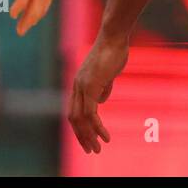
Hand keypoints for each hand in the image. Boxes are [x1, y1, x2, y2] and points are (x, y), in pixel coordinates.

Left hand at [68, 31, 128, 153]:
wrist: (114, 37)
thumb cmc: (114, 51)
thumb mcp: (107, 73)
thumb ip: (103, 86)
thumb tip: (102, 100)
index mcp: (79, 82)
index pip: (74, 109)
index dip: (80, 126)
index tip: (88, 139)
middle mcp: (77, 85)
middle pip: (73, 117)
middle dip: (81, 136)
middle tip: (91, 150)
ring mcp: (82, 85)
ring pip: (80, 118)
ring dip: (88, 136)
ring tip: (97, 149)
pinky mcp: (91, 86)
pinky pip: (91, 113)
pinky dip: (97, 128)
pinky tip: (105, 137)